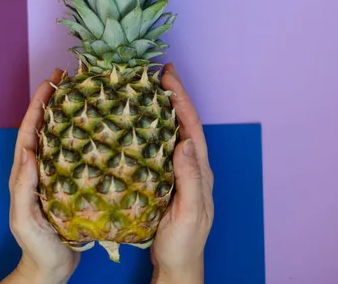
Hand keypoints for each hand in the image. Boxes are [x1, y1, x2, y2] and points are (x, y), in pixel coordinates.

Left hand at [1, 69, 79, 283]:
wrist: (51, 269)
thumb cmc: (37, 247)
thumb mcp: (26, 219)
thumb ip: (24, 187)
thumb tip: (28, 152)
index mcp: (24, 175)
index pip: (29, 132)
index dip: (38, 105)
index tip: (50, 82)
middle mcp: (38, 170)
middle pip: (44, 127)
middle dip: (53, 101)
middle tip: (69, 78)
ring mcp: (54, 176)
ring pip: (61, 137)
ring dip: (69, 114)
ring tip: (85, 94)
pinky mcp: (70, 184)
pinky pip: (76, 154)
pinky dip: (84, 137)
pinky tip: (99, 130)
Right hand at [150, 64, 214, 283]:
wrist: (178, 264)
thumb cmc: (184, 241)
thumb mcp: (189, 212)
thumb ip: (190, 178)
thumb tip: (183, 142)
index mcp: (200, 170)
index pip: (191, 127)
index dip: (181, 100)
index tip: (168, 77)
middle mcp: (191, 166)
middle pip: (183, 124)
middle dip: (173, 97)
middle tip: (158, 73)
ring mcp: (178, 172)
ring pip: (171, 133)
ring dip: (162, 110)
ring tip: (147, 89)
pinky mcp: (165, 180)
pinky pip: (158, 148)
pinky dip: (150, 130)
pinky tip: (138, 124)